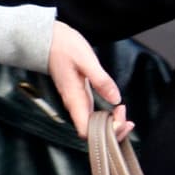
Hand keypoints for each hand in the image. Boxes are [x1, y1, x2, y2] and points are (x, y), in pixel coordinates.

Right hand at [47, 22, 133, 141]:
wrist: (47, 40)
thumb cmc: (63, 47)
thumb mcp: (86, 59)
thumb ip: (101, 80)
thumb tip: (115, 99)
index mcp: (74, 99)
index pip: (86, 131)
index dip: (105, 132)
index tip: (119, 116)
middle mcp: (74, 105)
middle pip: (92, 134)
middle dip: (112, 130)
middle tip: (126, 116)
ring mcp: (77, 102)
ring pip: (94, 125)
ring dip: (111, 124)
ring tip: (123, 112)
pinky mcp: (81, 97)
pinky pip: (94, 115)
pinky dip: (107, 116)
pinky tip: (116, 109)